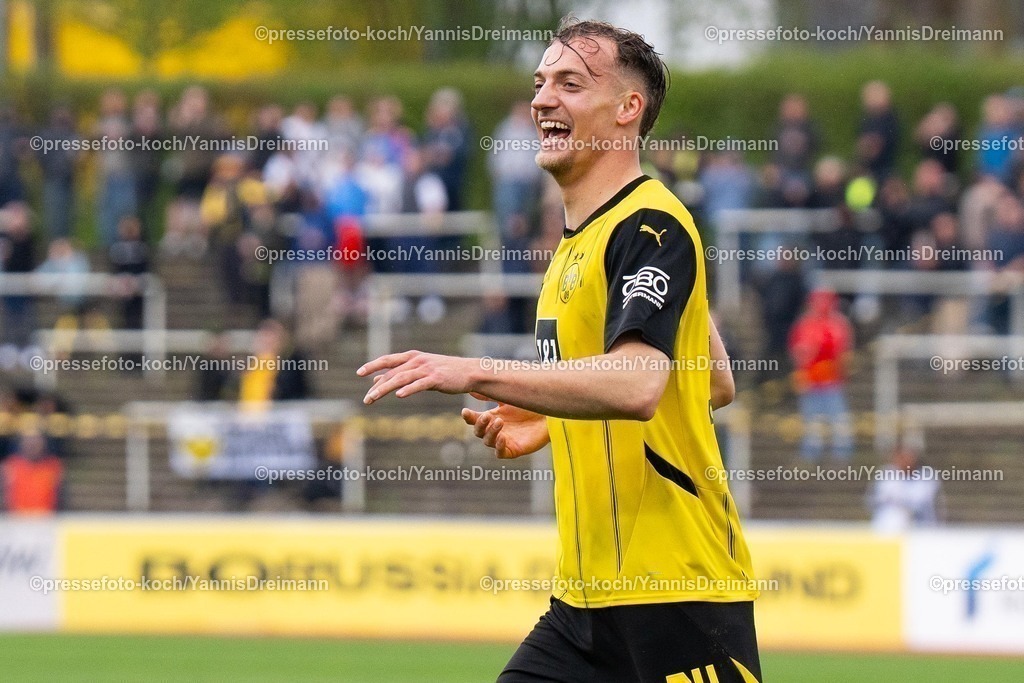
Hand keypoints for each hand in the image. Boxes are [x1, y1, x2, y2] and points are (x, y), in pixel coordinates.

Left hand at [357, 350, 475, 403]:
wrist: (468, 371)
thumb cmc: (443, 372)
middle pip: (392, 372)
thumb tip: (376, 380)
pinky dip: (408, 389)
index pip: (388, 360)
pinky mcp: (436, 378)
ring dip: (385, 389)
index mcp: (412, 357)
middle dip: (377, 386)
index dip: (373, 365)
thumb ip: (400, 373)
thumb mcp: (419, 370)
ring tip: (373, 398)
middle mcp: (417, 360)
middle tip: (366, 399)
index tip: (359, 373)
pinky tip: (399, 395)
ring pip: (401, 378)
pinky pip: (419, 384)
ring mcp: (426, 369)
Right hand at [461, 401, 549, 458]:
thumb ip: (491, 393)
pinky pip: (501, 453)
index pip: (474, 419)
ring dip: (490, 433)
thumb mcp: (509, 396)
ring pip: (488, 442)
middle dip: (480, 424)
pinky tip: (503, 438)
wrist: (551, 413)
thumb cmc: (531, 403)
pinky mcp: (514, 449)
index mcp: (493, 416)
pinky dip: (499, 447)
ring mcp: (505, 440)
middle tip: (487, 416)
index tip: (466, 412)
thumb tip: (472, 387)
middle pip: (478, 432)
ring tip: (499, 422)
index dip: (469, 417)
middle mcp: (496, 430)